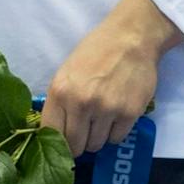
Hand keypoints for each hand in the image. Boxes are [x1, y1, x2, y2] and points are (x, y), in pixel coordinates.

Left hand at [43, 0, 183, 153]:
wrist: (131, 37)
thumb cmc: (96, 51)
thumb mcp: (66, 72)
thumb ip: (60, 102)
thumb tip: (56, 134)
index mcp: (60, 91)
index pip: (52, 134)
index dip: (58, 142)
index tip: (64, 142)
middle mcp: (81, 103)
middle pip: (75, 146)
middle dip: (78, 144)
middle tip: (84, 133)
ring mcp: (106, 109)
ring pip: (96, 144)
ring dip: (98, 136)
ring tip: (102, 118)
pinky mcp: (129, 113)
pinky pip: (116, 138)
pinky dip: (115, 132)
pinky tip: (116, 115)